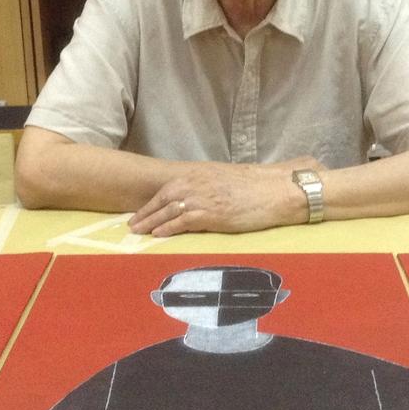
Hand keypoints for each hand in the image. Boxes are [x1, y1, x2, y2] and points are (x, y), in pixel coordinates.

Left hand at [129, 157, 320, 236]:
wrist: (276, 190)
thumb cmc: (257, 187)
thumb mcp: (227, 181)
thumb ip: (210, 187)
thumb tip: (201, 197)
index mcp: (201, 174)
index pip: (169, 188)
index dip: (153, 201)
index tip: (142, 211)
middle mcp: (198, 183)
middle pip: (163, 198)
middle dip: (145, 212)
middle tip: (132, 224)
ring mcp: (203, 198)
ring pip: (168, 210)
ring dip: (150, 222)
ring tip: (138, 232)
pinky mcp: (211, 213)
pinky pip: (182, 221)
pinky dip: (167, 228)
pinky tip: (158, 235)